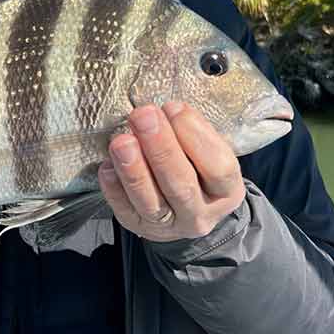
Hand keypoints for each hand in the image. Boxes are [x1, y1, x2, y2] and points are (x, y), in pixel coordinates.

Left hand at [98, 102, 245, 241]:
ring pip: (151, 201)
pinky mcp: (139, 227)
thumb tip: (165, 111)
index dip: (195, 136)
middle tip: (143, 116)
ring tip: (121, 142)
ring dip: (134, 170)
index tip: (172, 107)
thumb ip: (190, 134)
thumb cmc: (196, 169)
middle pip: (181, 184)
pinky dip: (114, 188)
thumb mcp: (207, 152)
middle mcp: (200, 213)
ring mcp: (169, 225)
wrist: (186, 210)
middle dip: (160, 147)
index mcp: (225, 191)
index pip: (218, 167)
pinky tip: (107, 166)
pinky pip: (125, 210)